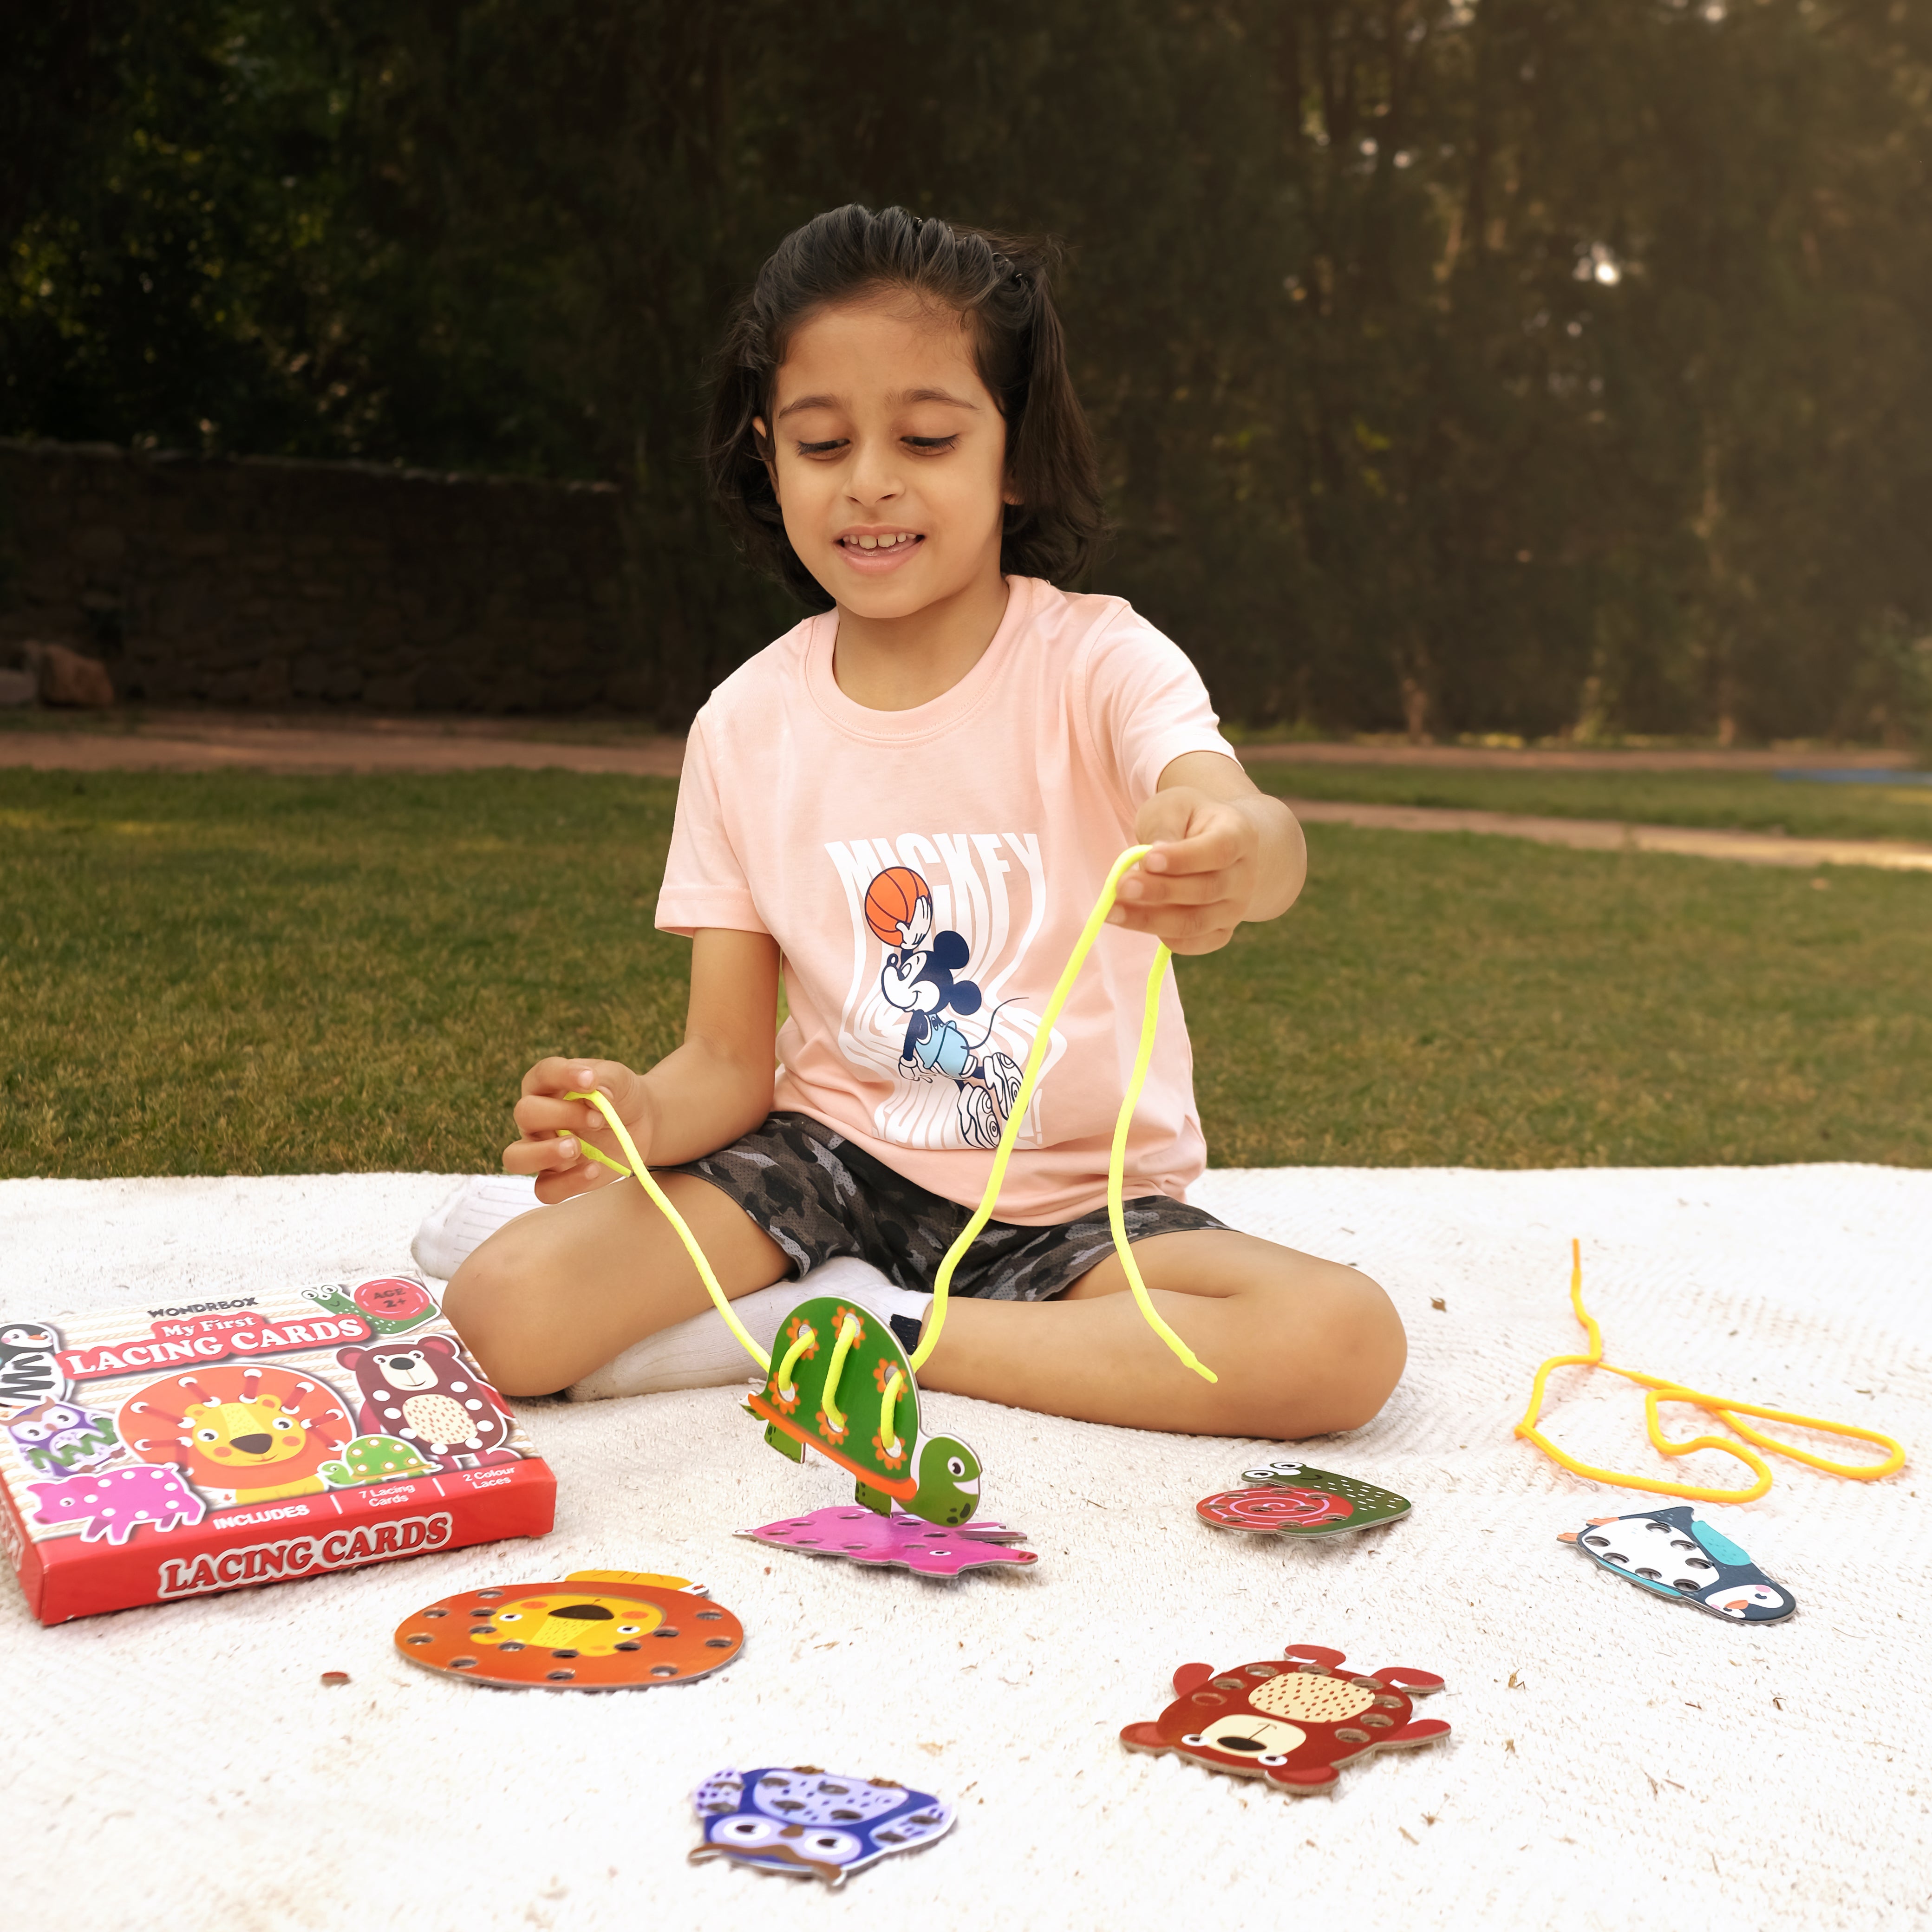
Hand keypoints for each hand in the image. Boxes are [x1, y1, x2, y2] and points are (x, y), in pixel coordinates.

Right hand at [505, 1057, 654, 1203]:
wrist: (641, 1122)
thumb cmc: (620, 1095)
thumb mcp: (620, 1079)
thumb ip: (607, 1079)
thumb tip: (597, 1091)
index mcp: (546, 1085)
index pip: (541, 1075)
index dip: (562, 1076)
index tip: (591, 1080)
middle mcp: (535, 1118)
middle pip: (525, 1114)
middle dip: (561, 1115)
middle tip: (597, 1118)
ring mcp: (541, 1150)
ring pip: (516, 1158)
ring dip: (543, 1153)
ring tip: (575, 1147)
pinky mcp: (556, 1177)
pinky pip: (545, 1190)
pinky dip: (567, 1183)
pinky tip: (594, 1169)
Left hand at [1109, 786, 1261, 954]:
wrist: (1213, 843)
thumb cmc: (1187, 820)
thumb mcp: (1173, 807)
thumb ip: (1164, 828)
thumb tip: (1150, 862)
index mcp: (1239, 835)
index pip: (1218, 851)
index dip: (1184, 859)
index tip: (1147, 860)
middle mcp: (1244, 876)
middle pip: (1206, 891)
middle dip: (1159, 892)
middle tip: (1120, 887)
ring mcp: (1236, 908)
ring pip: (1196, 923)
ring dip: (1151, 920)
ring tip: (1113, 911)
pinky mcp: (1221, 931)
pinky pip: (1194, 944)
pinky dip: (1163, 937)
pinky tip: (1135, 921)